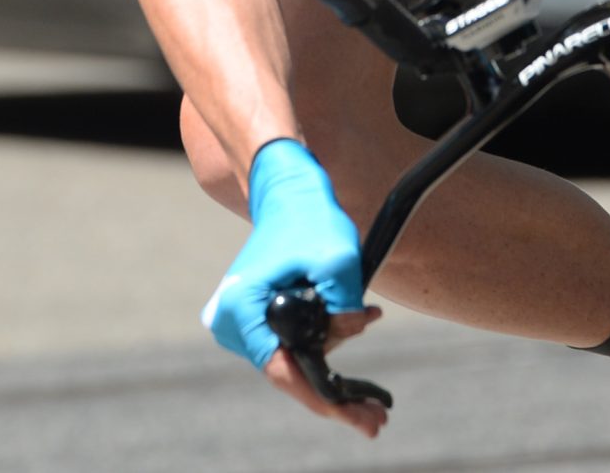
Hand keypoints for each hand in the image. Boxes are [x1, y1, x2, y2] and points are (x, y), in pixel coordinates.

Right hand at [201, 140, 385, 436]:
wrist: (287, 191)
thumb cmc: (308, 218)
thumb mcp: (337, 258)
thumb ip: (344, 303)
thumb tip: (352, 331)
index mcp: (241, 309)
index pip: (282, 370)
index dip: (322, 398)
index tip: (356, 419)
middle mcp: (233, 321)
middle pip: (289, 368)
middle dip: (334, 389)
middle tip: (376, 418)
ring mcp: (242, 321)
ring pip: (294, 358)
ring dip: (333, 354)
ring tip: (370, 355)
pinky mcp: (256, 317)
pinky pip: (292, 344)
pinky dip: (325, 342)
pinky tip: (355, 338)